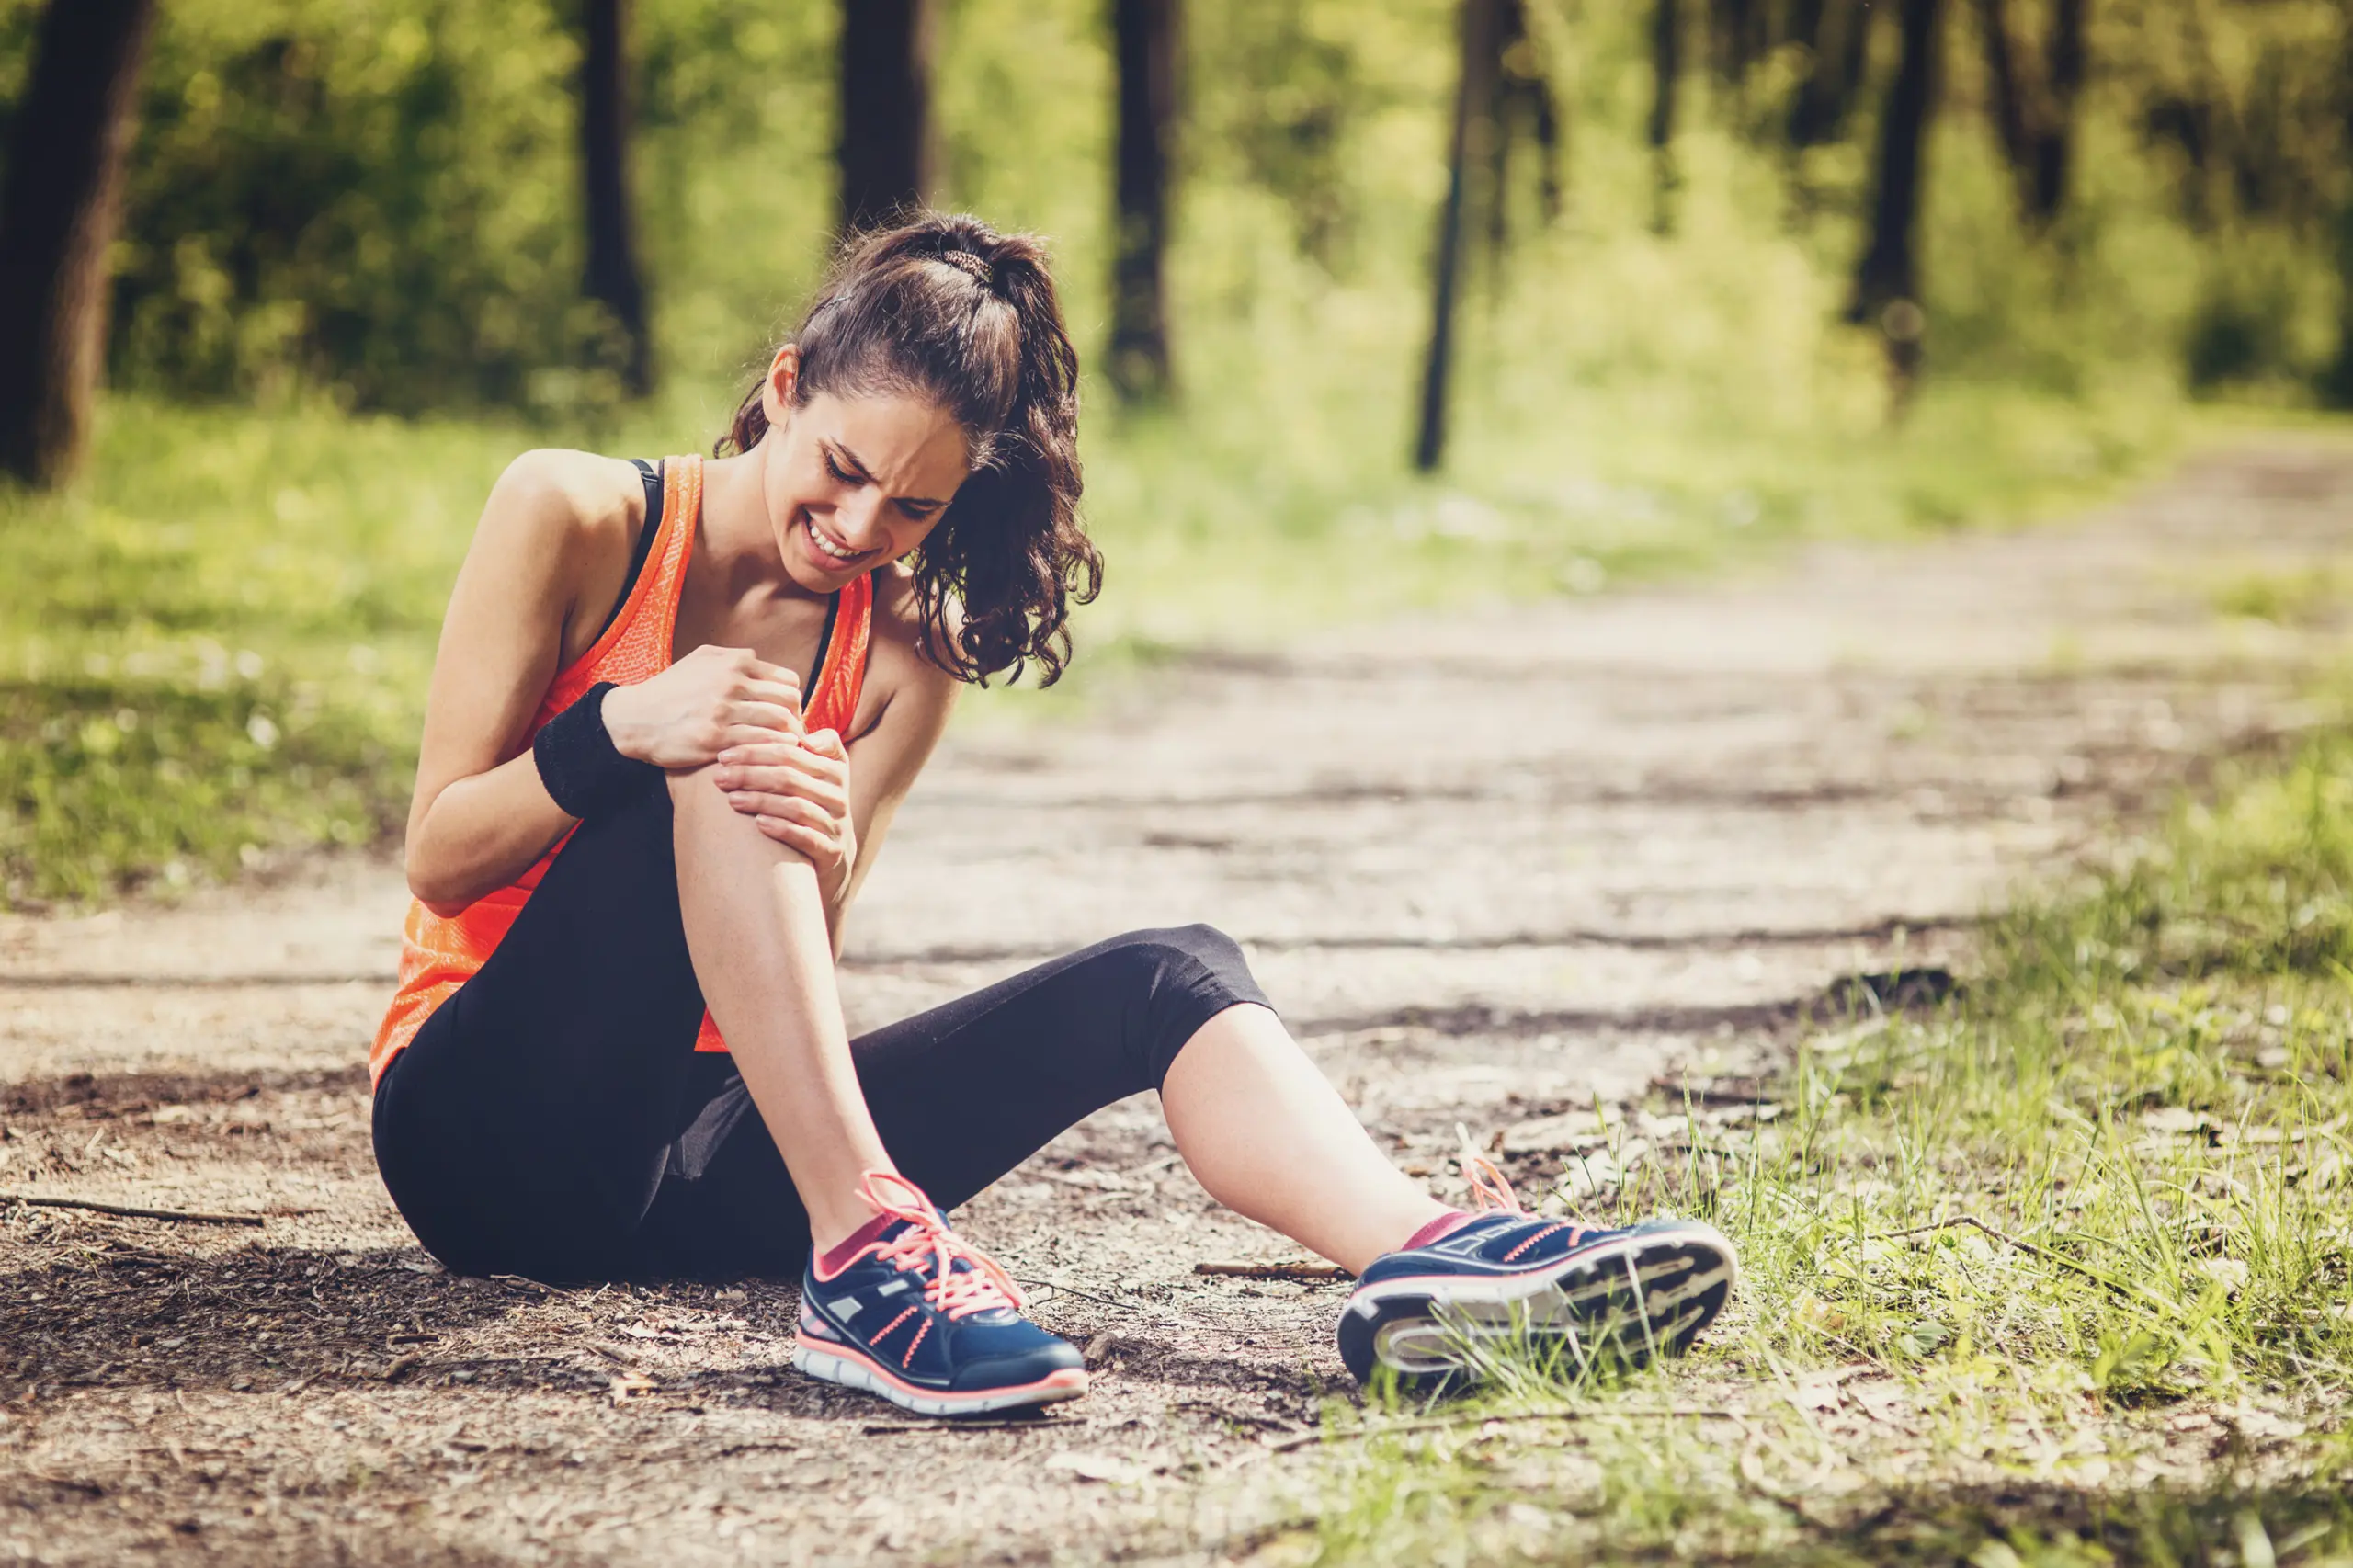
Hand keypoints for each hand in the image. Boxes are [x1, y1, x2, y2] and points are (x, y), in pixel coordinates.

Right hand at [601, 645, 801, 769]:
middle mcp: (733, 683)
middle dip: (796, 720)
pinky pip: (759, 744)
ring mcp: (724, 711)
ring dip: (787, 739)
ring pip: (779, 723)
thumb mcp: (700, 660)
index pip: (788, 680)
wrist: (633, 718)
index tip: (789, 716)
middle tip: (791, 737)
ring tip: (783, 751)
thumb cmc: (670, 690)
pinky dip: (771, 752)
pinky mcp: (715, 738)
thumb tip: (760, 661)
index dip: (793, 701)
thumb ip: (734, 658)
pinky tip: (767, 760)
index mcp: (735, 663)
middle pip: (789, 701)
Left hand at [713, 728, 856, 902]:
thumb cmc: (814, 802)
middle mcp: (838, 795)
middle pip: (790, 777)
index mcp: (834, 769)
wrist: (834, 851)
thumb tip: (800, 735)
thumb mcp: (819, 770)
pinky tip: (758, 823)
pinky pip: (807, 838)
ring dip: (760, 801)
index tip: (724, 756)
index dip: (755, 751)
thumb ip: (809, 746)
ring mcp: (837, 824)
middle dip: (750, 775)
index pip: (791, 752)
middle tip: (719, 777)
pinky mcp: (832, 851)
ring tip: (731, 799)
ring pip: (796, 806)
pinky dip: (782, 828)